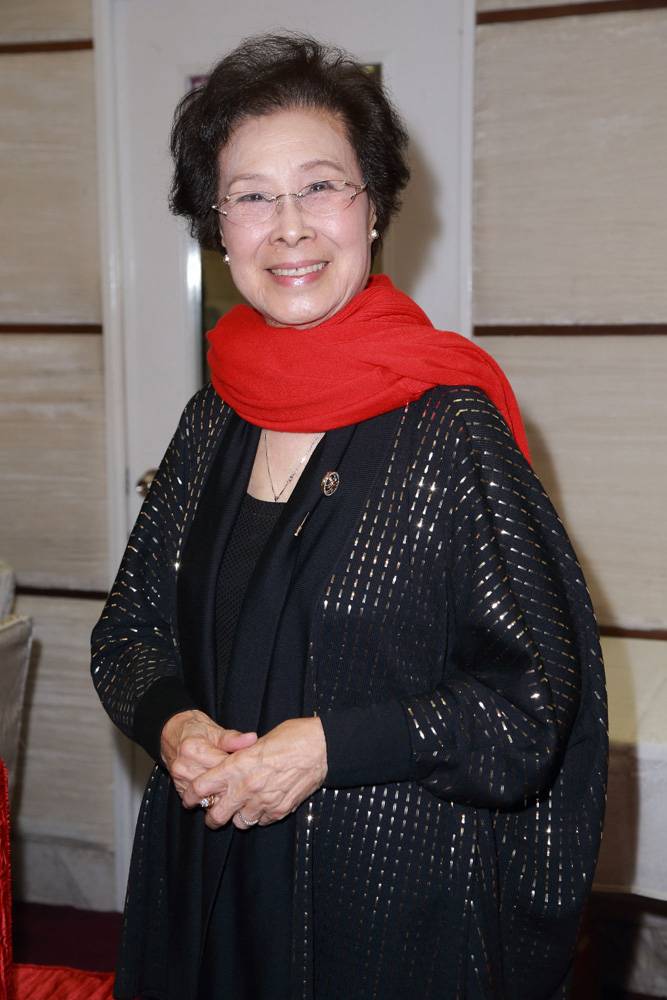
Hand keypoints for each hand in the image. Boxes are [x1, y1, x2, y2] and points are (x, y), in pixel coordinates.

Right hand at [160, 709, 256, 798]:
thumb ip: (233, 738)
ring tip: (232, 789)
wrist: (171, 730)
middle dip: (231, 785)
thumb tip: (252, 738)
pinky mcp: (177, 786)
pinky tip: (218, 792)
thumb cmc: (194, 728)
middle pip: (215, 784)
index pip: (222, 767)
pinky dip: (209, 797)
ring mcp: (179, 778)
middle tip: (243, 782)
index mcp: (194, 749)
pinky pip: (197, 799)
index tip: (249, 769)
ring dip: (220, 794)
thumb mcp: (214, 729)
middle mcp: (184, 766)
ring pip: (207, 795)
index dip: (237, 769)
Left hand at [182, 717, 327, 829]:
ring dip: (238, 816)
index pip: (201, 787)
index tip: (189, 798)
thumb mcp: (258, 741)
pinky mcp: (279, 811)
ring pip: (239, 823)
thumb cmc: (292, 737)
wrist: (321, 748)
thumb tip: (231, 765)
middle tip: (212, 813)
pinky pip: (261, 821)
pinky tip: (263, 804)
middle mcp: (247, 786)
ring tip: (243, 807)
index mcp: (238, 765)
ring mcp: (264, 801)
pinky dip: (259, 816)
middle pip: (216, 815)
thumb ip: (241, 757)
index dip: (191, 795)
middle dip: (211, 817)